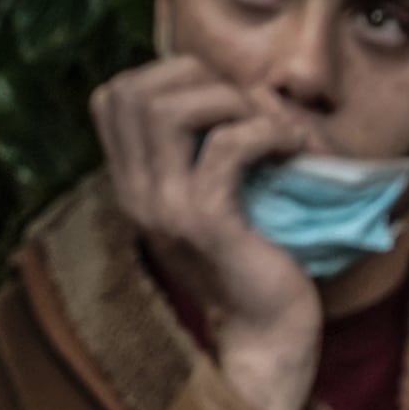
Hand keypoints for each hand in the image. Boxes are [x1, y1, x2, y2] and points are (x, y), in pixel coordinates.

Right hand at [92, 51, 320, 409]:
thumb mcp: (215, 193)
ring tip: (272, 127)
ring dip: (230, 100)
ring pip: (169, 109)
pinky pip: (226, 146)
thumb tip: (237, 85)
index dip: (168, 74)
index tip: (222, 97)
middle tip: (250, 108)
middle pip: (133, 90)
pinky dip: (267, 132)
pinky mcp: (206, 224)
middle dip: (200, 78)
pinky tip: (295, 149)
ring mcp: (165, 209)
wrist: (267, 334)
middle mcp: (135, 194)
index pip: (113, 95)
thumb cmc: (254, 259)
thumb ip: (202, 146)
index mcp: (131, 183)